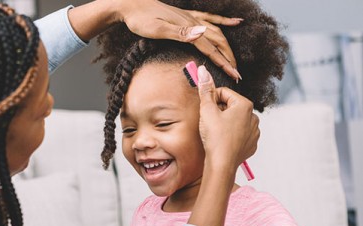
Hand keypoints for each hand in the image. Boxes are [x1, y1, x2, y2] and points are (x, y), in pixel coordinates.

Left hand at [112, 0, 242, 80]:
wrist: (131, 4)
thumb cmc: (141, 19)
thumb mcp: (158, 29)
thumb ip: (180, 33)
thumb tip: (202, 33)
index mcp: (188, 28)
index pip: (211, 49)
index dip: (224, 64)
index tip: (234, 76)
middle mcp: (193, 22)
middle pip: (218, 42)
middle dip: (228, 58)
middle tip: (237, 74)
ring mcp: (191, 18)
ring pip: (216, 32)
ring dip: (227, 46)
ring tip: (234, 60)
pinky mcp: (186, 16)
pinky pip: (211, 18)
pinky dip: (224, 21)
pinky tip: (235, 22)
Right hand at [197, 65, 258, 169]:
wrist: (222, 163)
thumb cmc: (215, 137)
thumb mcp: (207, 110)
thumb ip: (206, 89)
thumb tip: (203, 70)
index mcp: (245, 105)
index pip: (224, 93)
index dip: (211, 100)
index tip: (205, 109)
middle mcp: (253, 116)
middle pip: (230, 106)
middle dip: (219, 111)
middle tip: (209, 122)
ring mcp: (254, 131)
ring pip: (235, 120)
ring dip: (225, 123)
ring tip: (215, 133)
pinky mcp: (252, 143)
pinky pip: (240, 134)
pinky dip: (231, 135)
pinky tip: (223, 141)